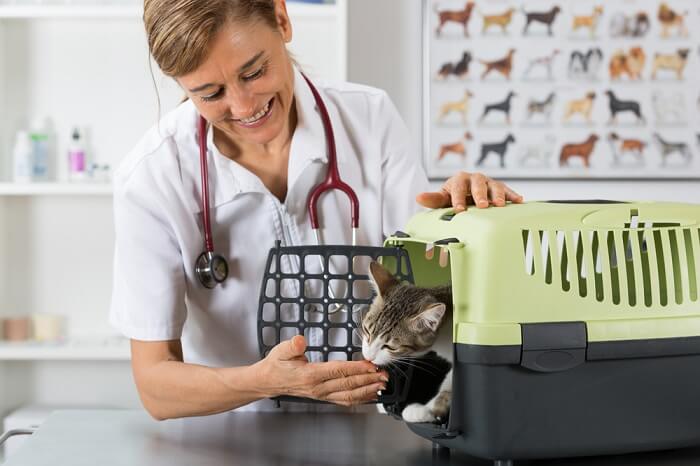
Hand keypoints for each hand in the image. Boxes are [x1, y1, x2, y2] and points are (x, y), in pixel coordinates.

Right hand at [255, 336, 388, 406]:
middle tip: (384, 375)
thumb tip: (300, 341)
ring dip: (367, 390)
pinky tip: (369, 394)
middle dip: (368, 380)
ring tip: (381, 385)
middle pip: (348, 384)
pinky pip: (344, 400)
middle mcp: (318, 387)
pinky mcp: (323, 397)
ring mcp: (322, 394)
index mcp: (310, 375)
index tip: (371, 365)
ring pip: (348, 395)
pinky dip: (359, 398)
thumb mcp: (281, 350)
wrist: (268, 382)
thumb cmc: (276, 365)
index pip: (338, 371)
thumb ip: (292, 346)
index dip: (356, 368)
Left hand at [416, 171, 522, 212]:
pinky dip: (513, 195)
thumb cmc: (453, 197)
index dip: (458, 198)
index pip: (458, 188)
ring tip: (499, 204)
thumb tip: (418, 197)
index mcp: (459, 180)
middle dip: (480, 195)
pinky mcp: (499, 188)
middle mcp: (475, 179)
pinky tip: (519, 201)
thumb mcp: (443, 198)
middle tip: (481, 205)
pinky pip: (508, 190)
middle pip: (478, 185)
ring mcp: (489, 183)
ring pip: (495, 186)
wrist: (466, 193)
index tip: (459, 209)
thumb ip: (433, 199)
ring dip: (498, 195)